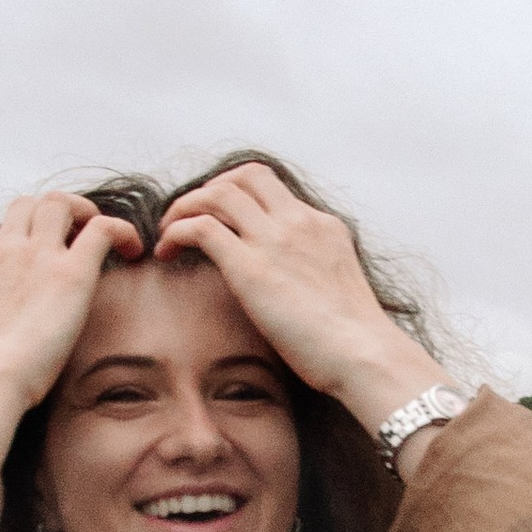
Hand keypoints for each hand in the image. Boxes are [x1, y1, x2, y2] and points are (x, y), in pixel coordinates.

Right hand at [0, 194, 144, 464]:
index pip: (2, 237)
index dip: (26, 240)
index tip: (43, 259)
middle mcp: (3, 251)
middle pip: (27, 205)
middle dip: (53, 212)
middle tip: (76, 236)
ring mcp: (36, 256)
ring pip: (59, 203)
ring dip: (84, 211)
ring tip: (104, 236)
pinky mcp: (70, 272)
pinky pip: (102, 228)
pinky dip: (121, 230)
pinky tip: (133, 250)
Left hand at [154, 165, 438, 442]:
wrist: (365, 356)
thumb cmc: (355, 342)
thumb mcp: (337, 288)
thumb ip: (314, 273)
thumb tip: (293, 291)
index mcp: (322, 226)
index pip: (272, 189)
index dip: (237, 196)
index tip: (220, 219)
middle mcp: (298, 222)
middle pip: (245, 175)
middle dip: (210, 189)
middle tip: (189, 218)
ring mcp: (274, 240)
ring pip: (217, 193)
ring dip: (184, 207)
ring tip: (168, 234)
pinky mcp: (251, 267)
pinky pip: (200, 227)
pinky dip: (175, 232)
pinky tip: (166, 253)